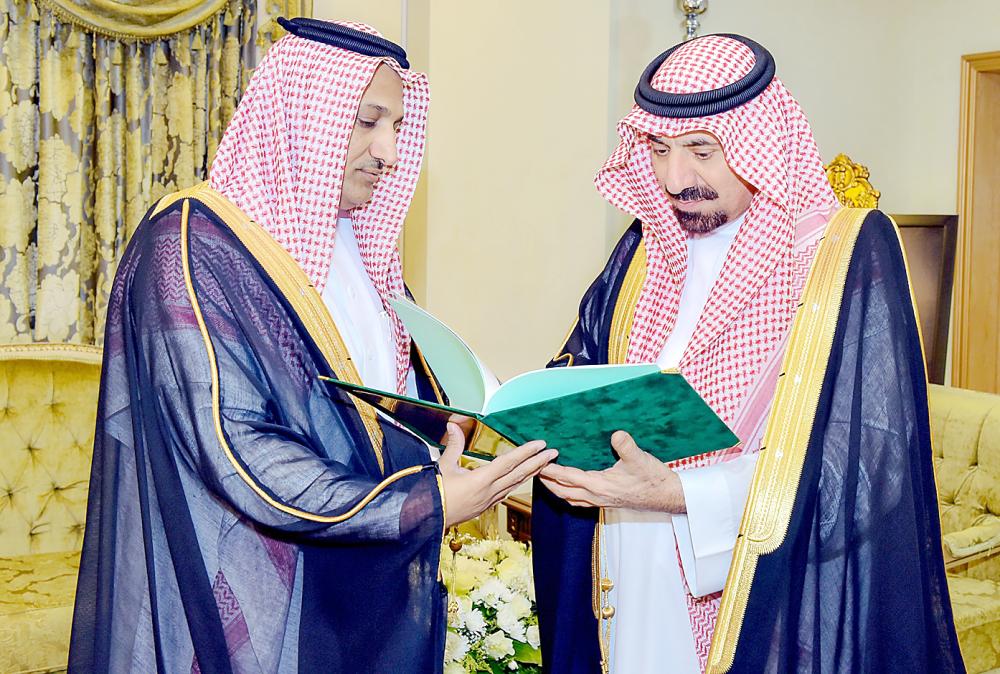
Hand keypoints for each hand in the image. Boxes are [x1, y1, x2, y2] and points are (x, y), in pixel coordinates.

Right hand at [438, 423, 557, 527]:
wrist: (429, 518)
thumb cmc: (434, 493)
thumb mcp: (444, 466)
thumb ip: (454, 445)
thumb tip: (454, 425)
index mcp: (481, 480)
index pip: (509, 462)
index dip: (526, 452)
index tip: (541, 445)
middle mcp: (489, 491)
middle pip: (519, 474)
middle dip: (538, 463)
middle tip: (553, 453)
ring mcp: (489, 501)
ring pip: (515, 484)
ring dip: (531, 473)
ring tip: (544, 463)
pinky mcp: (485, 506)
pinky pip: (507, 492)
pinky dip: (518, 483)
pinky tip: (523, 479)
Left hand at [539, 431, 685, 512]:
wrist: (667, 496)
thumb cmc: (653, 478)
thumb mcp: (640, 459)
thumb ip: (626, 446)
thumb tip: (616, 434)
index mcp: (599, 485)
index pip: (568, 478)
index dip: (551, 469)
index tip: (538, 461)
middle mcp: (596, 496)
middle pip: (562, 491)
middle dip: (546, 481)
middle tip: (533, 469)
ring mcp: (601, 501)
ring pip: (569, 498)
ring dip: (555, 489)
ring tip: (545, 478)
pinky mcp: (606, 501)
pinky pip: (579, 501)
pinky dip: (568, 493)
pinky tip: (569, 487)